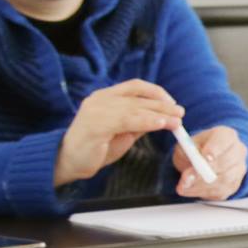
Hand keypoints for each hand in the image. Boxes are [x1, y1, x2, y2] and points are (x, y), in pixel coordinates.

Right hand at [54, 80, 181, 186]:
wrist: (67, 161)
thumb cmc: (95, 147)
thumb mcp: (123, 131)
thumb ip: (139, 122)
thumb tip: (164, 116)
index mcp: (106, 96)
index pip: (135, 86)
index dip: (157, 92)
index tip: (172, 103)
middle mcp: (100, 99)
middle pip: (138, 97)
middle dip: (163, 105)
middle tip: (180, 113)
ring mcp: (96, 110)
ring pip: (135, 108)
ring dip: (159, 114)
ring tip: (176, 121)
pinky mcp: (95, 125)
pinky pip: (127, 120)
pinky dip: (147, 121)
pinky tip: (161, 124)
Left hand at [173, 126, 247, 199]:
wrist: (205, 160)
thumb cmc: (196, 149)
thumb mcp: (186, 145)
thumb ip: (187, 152)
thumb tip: (189, 169)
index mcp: (226, 135)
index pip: (224, 141)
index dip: (214, 150)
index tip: (203, 158)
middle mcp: (238, 150)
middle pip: (226, 162)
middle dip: (204, 172)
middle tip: (186, 178)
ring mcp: (239, 169)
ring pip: (224, 179)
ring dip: (201, 185)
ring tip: (183, 186)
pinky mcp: (235, 184)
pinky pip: (221, 191)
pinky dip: (203, 192)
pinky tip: (190, 190)